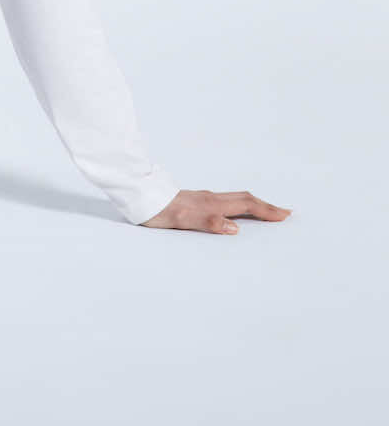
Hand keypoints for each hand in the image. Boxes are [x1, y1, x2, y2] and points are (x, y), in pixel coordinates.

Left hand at [140, 189, 291, 233]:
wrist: (138, 197)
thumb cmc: (158, 211)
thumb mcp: (182, 220)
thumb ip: (209, 222)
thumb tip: (235, 229)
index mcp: (211, 204)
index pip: (245, 205)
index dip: (266, 210)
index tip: (285, 215)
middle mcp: (209, 198)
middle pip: (244, 199)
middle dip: (266, 206)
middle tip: (284, 213)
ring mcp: (202, 198)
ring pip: (234, 199)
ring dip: (253, 205)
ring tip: (266, 212)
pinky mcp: (194, 201)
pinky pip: (224, 202)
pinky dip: (238, 206)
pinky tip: (234, 213)